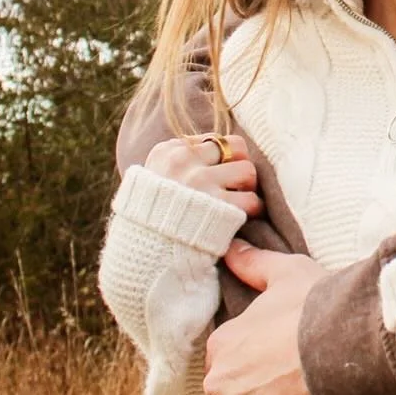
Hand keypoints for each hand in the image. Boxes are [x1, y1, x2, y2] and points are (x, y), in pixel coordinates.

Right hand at [143, 134, 262, 217]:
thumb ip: (185, 160)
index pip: (216, 139)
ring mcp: (198, 183)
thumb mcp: (156, 179)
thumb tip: (222, 145)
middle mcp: (181, 162)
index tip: (218, 176)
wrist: (142, 255)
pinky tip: (240, 218)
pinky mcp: (215, 208)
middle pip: (237, 147)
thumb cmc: (154, 218)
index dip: (225, 159)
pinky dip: (252, 210)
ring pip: (248, 170)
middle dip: (241, 166)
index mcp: (167, 151)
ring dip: (248, 188)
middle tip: (237, 186)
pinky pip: (251, 200)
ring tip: (238, 201)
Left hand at [205, 240, 333, 394]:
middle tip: (304, 384)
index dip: (267, 364)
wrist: (352, 347)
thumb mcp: (289, 273)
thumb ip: (254, 263)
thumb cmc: (322, 306)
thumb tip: (229, 248)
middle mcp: (219, 384)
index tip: (293, 360)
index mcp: (222, 344)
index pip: (235, 363)